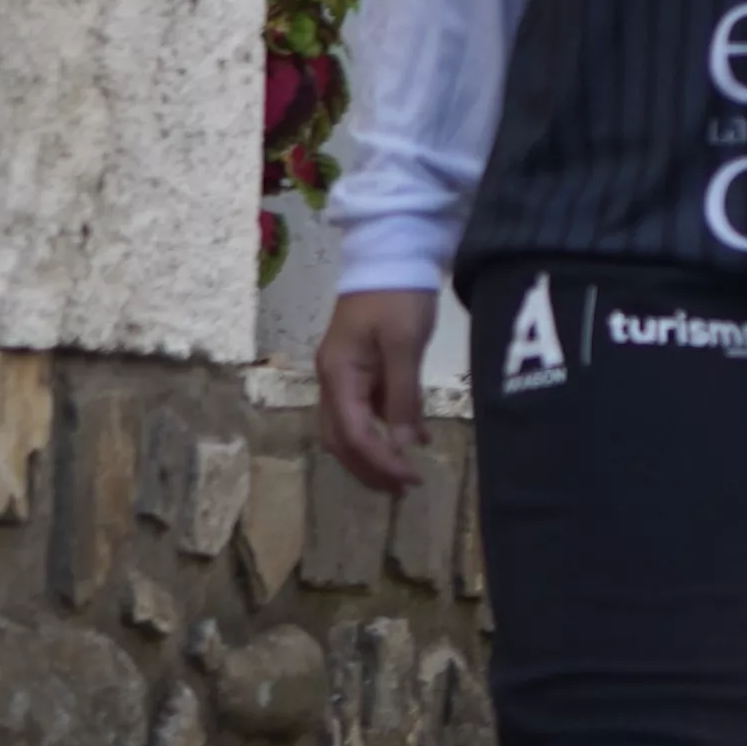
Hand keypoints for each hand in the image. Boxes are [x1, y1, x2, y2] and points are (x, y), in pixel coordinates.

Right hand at [315, 287, 434, 494]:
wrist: (391, 256)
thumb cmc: (397, 297)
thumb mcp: (405, 344)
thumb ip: (403, 394)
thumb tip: (407, 442)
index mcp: (338, 375)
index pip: (353, 433)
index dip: (379, 461)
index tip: (410, 480)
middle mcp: (333, 380)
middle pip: (342, 439)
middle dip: (370, 467)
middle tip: (404, 489)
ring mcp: (345, 375)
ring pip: (351, 428)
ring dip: (374, 454)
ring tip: (404, 475)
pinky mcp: (361, 368)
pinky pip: (367, 410)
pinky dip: (385, 430)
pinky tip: (413, 440)